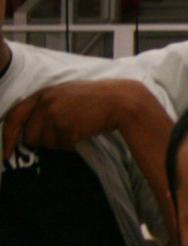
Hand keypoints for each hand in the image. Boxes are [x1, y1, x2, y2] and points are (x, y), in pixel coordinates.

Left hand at [2, 79, 140, 159]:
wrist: (118, 101)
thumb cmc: (95, 99)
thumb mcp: (65, 95)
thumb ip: (46, 106)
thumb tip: (32, 130)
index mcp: (42, 94)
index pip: (14, 116)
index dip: (8, 136)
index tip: (7, 152)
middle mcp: (45, 103)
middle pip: (30, 136)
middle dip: (43, 142)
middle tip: (60, 138)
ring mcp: (55, 115)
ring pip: (46, 143)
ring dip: (59, 143)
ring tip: (75, 131)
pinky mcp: (66, 126)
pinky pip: (62, 145)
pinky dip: (71, 145)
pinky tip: (82, 134)